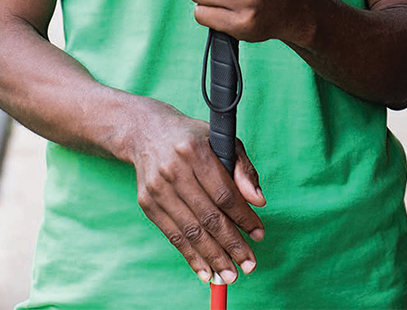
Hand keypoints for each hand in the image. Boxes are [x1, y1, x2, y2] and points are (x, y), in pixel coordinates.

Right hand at [128, 99, 264, 282]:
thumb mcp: (222, 140)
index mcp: (196, 151)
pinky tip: (205, 271)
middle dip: (232, 244)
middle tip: (249, 265)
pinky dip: (190, 256)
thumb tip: (259, 202)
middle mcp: (174, 170)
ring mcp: (158, 188)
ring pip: (190, 231)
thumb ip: (242, 169)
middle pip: (208, 216)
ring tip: (230, 275)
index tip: (259, 234)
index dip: (243, 217)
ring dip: (213, 257)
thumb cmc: (193, 138)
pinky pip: (172, 236)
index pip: (224, 193)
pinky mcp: (147, 203)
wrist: (147, 132)